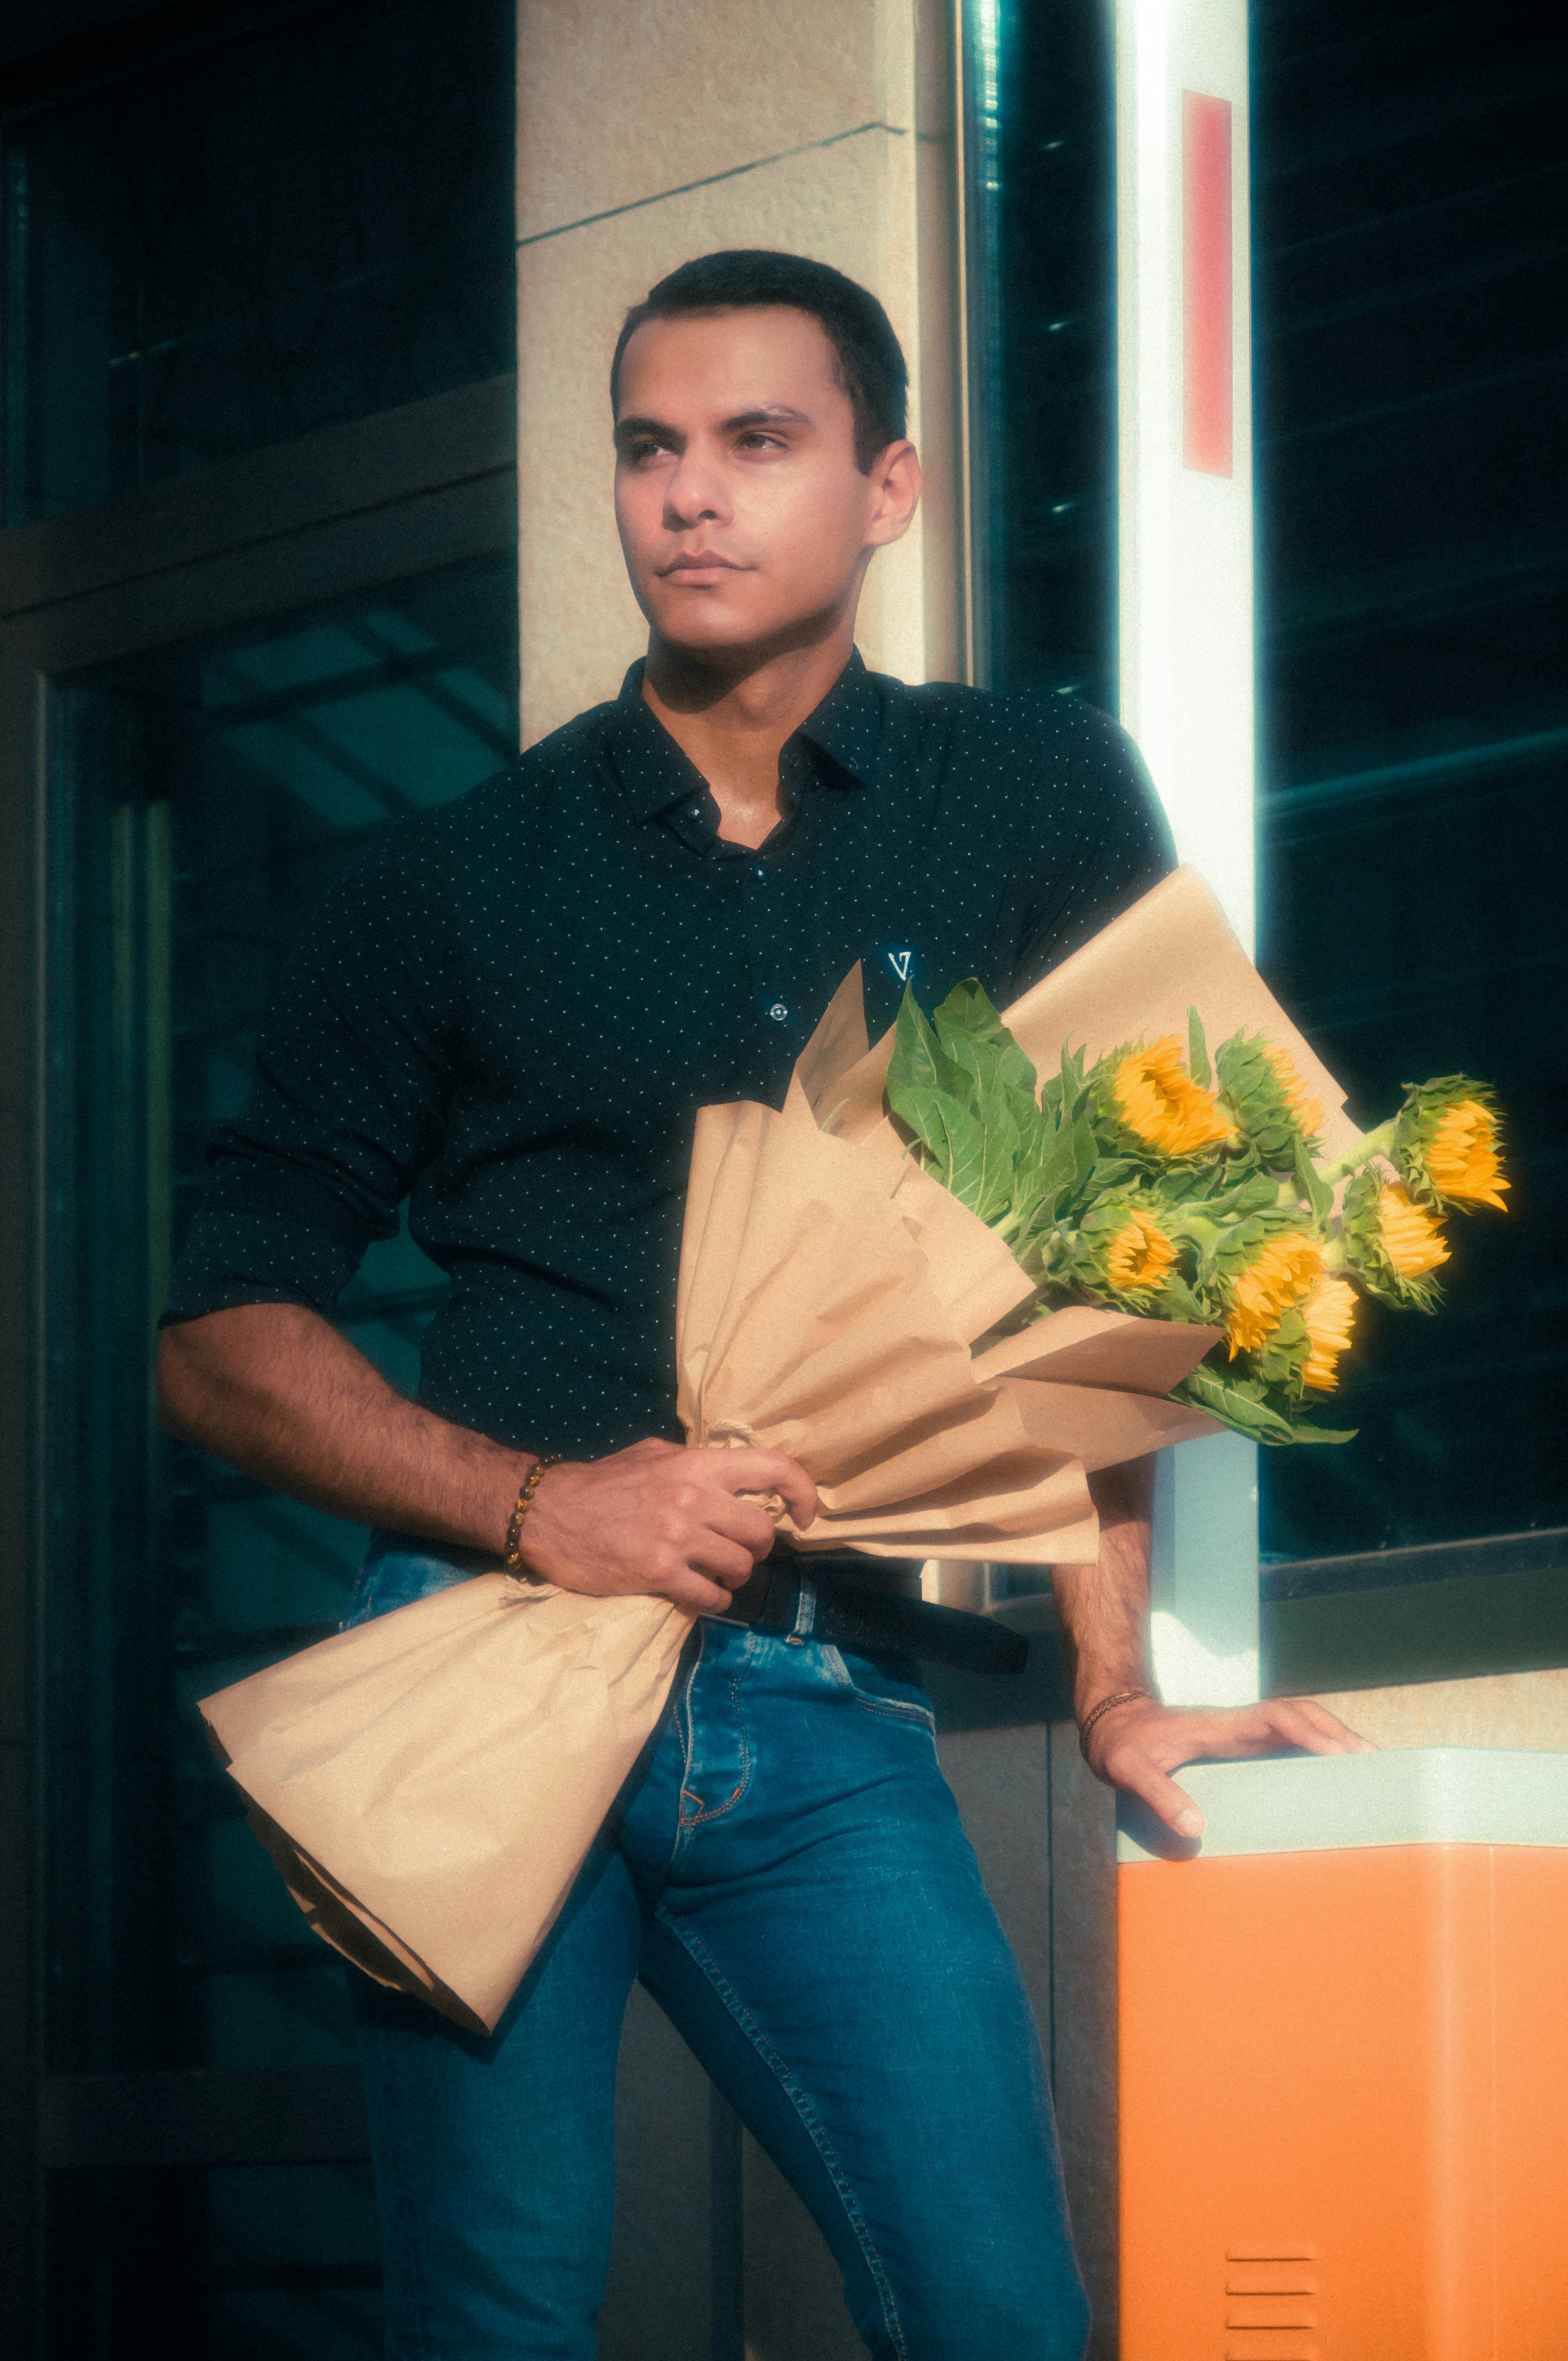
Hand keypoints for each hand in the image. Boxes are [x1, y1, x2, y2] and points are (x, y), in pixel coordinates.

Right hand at [514, 1437, 816, 1613]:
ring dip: (734, 1575)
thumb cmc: (602, 1483)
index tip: (805, 1514)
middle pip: (762, 1531)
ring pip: (742, 1567)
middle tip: (737, 1549)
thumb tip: (734, 1474)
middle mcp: (694, 1497)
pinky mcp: (659, 1573)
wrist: (547, 1513)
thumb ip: (695, 1462)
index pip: (773, 1468)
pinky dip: (713, 1600)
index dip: (802, 1492)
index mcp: (696, 1464)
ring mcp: (678, 1537)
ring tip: (714, 1571)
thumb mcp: (652, 1454)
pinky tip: (699, 1593)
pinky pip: (712, 1596)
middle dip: (757, 1546)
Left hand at [1082, 1694, 1373, 1839]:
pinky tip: (1329, 1776)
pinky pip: (1284, 1744)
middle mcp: (1238, 1726)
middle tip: (1373, 1761)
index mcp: (1220, 1726)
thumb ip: (1157, 1794)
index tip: (1340, 1752)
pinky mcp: (1239, 1747)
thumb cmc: (1121, 1745)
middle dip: (1336, 1732)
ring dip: (1330, 1740)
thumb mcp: (1128, 1769)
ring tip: (1367, 1767)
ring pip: (1297, 1727)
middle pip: (1299, 1716)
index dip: (1310, 1731)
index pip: (1276, 1717)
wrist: (1111, 1725)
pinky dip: (1312, 1753)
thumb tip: (1195, 1828)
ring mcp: (1241, 1735)